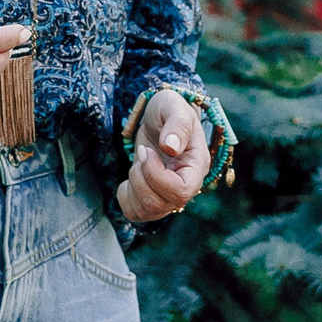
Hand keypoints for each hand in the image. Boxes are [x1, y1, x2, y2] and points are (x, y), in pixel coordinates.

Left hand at [115, 89, 210, 222]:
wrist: (159, 117)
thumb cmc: (169, 109)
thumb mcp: (174, 107)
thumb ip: (177, 125)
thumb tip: (171, 148)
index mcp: (196, 166)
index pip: (182, 191)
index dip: (157, 175)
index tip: (146, 151)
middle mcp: (186, 186)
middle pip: (161, 204)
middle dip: (140, 179)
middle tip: (141, 153)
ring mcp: (169, 195)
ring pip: (148, 211)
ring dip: (133, 186)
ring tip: (137, 164)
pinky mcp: (152, 198)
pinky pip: (136, 213)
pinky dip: (126, 198)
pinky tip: (130, 179)